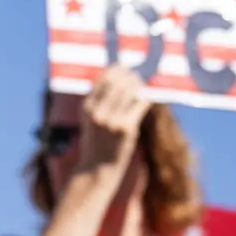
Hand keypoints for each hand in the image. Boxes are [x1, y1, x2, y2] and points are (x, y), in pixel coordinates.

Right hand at [75, 64, 151, 179]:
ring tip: (142, 85)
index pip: (103, 80)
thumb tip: (116, 79)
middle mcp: (97, 112)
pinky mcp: (126, 129)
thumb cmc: (96, 141)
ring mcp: (112, 120)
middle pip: (117, 83)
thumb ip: (98, 101)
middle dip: (129, 75)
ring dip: (138, 85)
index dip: (115, 70)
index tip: (124, 67)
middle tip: (136, 74)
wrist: (97, 169)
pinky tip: (148, 98)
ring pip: (130, 92)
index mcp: (86, 107)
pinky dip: (145, 99)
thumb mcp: (90, 119)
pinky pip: (140, 105)